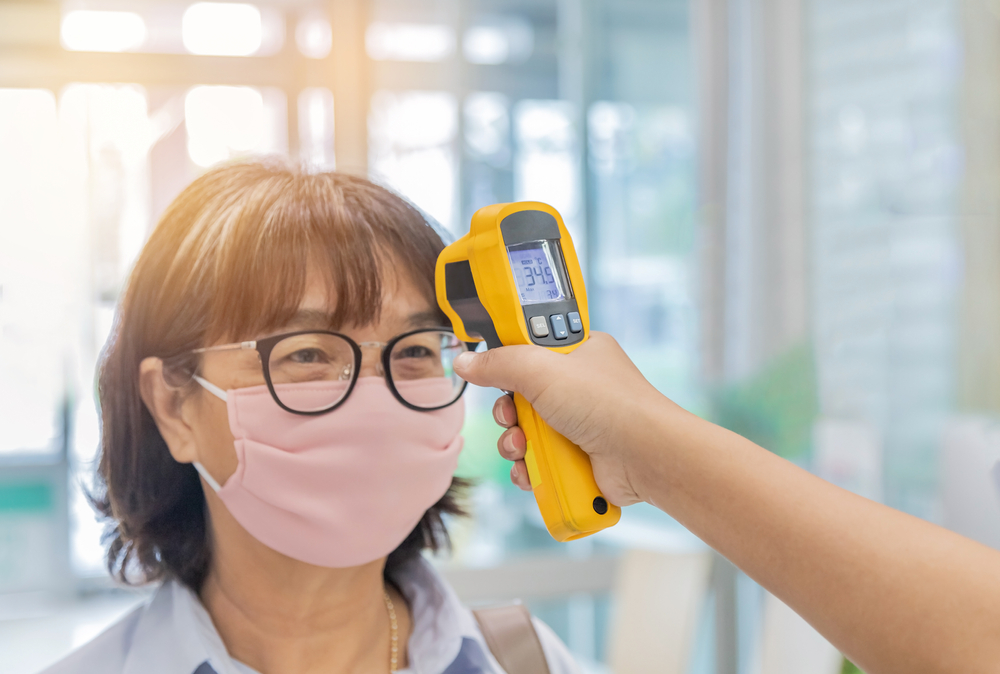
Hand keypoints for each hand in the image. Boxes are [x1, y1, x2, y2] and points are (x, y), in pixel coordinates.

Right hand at [452, 332, 666, 505]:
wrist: (645, 456)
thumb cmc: (607, 404)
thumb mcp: (543, 370)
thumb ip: (500, 363)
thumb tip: (465, 362)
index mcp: (578, 353)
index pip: (531, 349)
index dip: (510, 362)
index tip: (497, 372)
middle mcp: (579, 387)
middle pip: (521, 396)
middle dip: (508, 412)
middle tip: (511, 417)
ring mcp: (579, 424)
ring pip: (526, 432)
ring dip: (515, 444)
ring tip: (522, 449)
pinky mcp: (578, 458)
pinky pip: (539, 461)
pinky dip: (529, 469)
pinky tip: (531, 471)